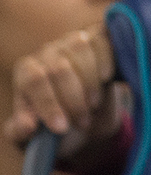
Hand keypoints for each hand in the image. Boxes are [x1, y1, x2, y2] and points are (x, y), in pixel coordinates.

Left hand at [6, 26, 122, 159]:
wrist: (87, 116)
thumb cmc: (56, 124)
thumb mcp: (34, 135)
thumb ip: (21, 132)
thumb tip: (27, 126)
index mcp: (25, 72)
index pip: (34, 81)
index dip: (48, 104)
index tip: (61, 128)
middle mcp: (46, 53)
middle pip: (59, 69)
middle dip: (73, 100)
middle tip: (82, 123)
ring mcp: (71, 43)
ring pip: (79, 50)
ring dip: (89, 82)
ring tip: (93, 106)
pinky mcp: (97, 38)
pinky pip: (100, 42)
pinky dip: (105, 61)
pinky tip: (105, 79)